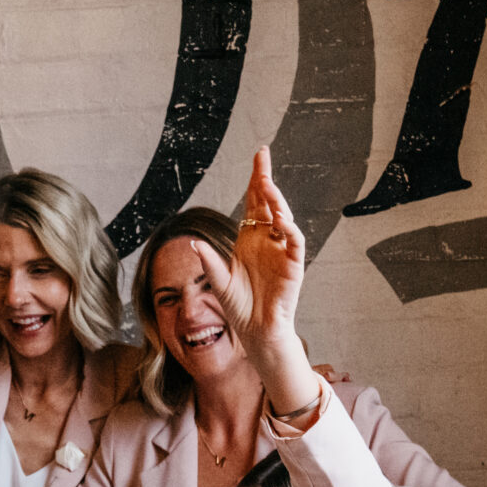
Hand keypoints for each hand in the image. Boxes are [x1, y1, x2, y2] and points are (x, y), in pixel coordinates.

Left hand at [190, 148, 311, 398]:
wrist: (255, 330)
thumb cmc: (239, 307)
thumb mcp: (218, 280)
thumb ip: (208, 261)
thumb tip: (192, 243)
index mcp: (249, 239)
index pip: (254, 203)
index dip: (256, 179)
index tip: (259, 156)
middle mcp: (267, 240)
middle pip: (269, 203)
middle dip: (266, 179)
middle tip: (262, 157)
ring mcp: (281, 251)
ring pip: (283, 217)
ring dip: (276, 201)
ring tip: (266, 185)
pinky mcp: (293, 265)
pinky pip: (295, 242)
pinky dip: (290, 229)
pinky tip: (280, 219)